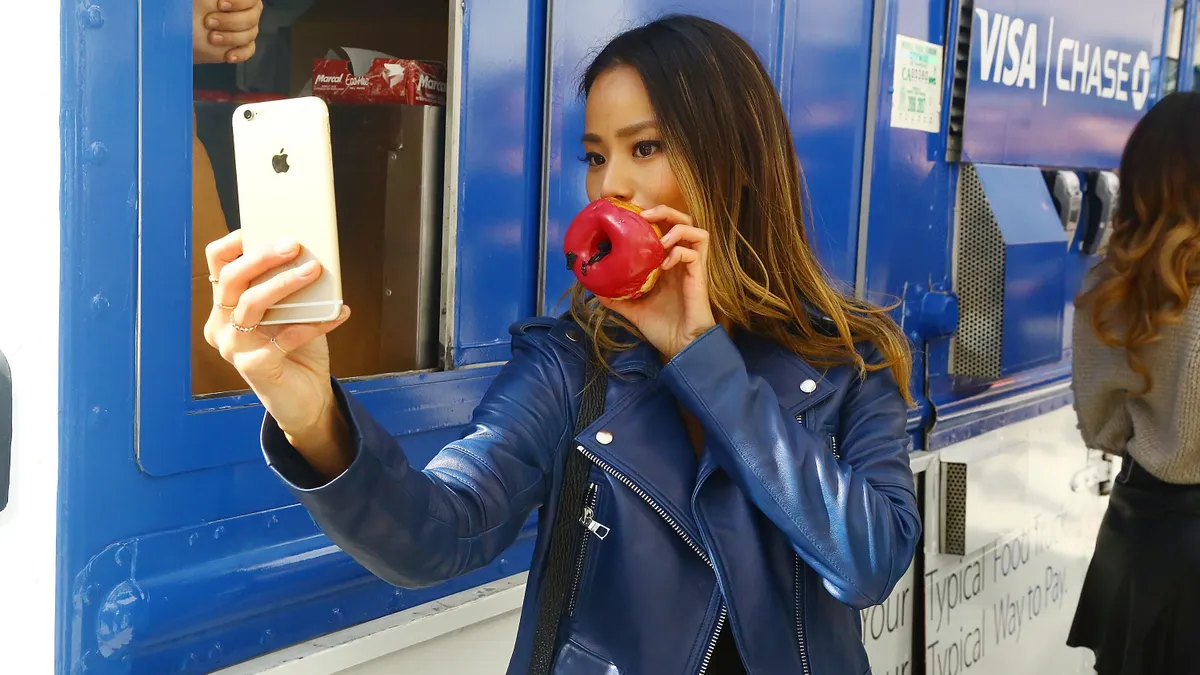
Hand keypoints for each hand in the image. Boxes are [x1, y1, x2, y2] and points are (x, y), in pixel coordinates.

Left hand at [193, 0, 263, 64]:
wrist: (176, 29)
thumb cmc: (186, 8)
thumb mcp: (199, 0)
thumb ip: (212, 0)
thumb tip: (216, 1)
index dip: (240, 2)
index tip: (220, 5)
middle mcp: (244, 11)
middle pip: (252, 18)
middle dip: (230, 22)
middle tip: (208, 22)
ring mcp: (244, 29)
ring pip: (250, 34)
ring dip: (231, 38)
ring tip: (211, 38)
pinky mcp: (241, 46)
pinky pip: (249, 50)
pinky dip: (240, 54)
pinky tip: (228, 56)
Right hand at [204, 230, 350, 447]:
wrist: (306, 399)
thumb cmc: (298, 351)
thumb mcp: (291, 312)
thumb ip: (289, 288)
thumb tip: (307, 252)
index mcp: (224, 308)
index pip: (217, 267)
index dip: (233, 245)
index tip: (258, 229)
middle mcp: (221, 326)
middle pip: (232, 280)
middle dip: (263, 257)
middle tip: (294, 245)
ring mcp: (233, 348)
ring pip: (251, 303)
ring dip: (285, 283)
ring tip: (314, 270)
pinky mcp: (253, 367)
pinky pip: (284, 336)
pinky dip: (313, 322)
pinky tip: (338, 313)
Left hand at [599, 206, 716, 359]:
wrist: (682, 347)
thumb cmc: (663, 328)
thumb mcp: (634, 310)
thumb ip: (618, 297)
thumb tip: (596, 288)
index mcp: (668, 264)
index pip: (665, 229)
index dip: (652, 218)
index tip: (632, 216)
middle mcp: (682, 261)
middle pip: (683, 221)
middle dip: (665, 212)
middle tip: (645, 215)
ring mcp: (692, 268)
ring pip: (696, 231)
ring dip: (677, 228)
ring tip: (660, 238)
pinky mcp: (700, 277)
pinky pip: (695, 253)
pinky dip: (680, 252)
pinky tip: (665, 263)